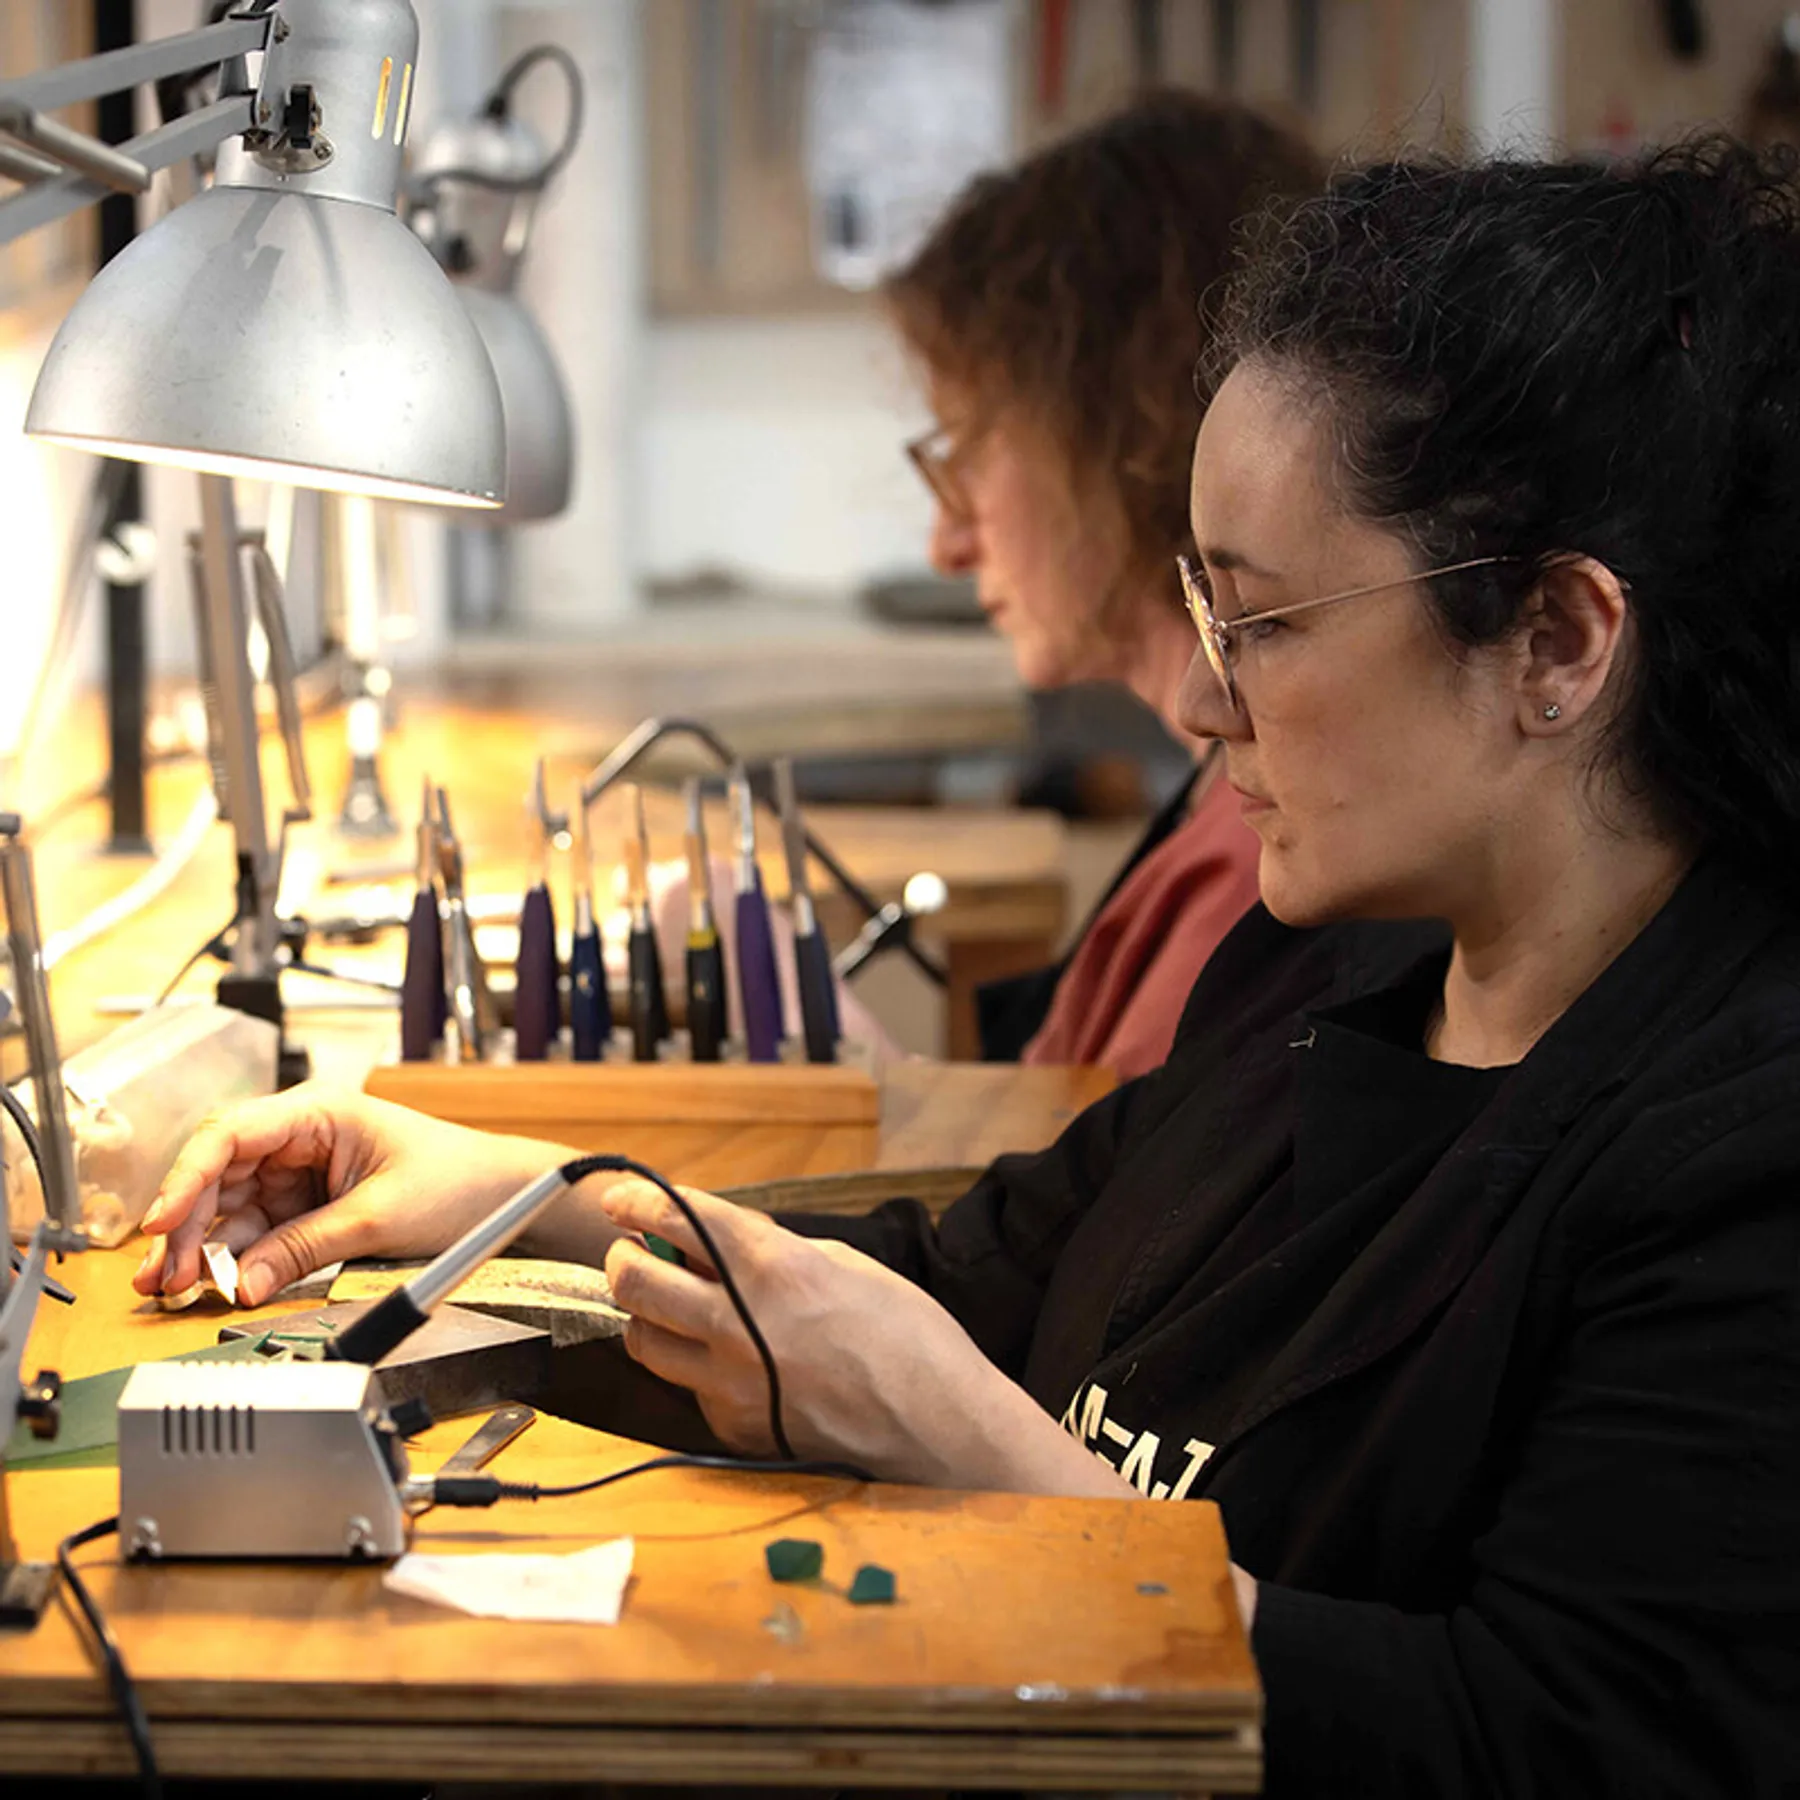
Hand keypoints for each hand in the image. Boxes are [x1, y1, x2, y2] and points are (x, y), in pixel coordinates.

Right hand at [132, 1085, 562, 1306]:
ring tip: (171, 1289)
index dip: (187, 1177)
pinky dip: (233, 1255)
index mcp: (319, 1111)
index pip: (230, 1134)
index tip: (161, 1221)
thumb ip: (305, 1248)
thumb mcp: (378, 1218)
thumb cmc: (458, 1181)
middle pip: (219, 1174)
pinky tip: (211, 1281)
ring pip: (231, 1205)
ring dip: (200, 1246)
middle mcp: (300, 1133)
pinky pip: (257, 1226)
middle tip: (163, 1277)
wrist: (504, 1196)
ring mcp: (301, 1168)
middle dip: (186, 1225)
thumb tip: (242, 1281)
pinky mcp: (308, 1200)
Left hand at [599, 1179, 1092, 1488]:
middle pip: (634, 1283)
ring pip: (644, 1342)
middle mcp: (737, 1323)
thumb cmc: (907, 1334)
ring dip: (647, 1316)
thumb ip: (773, 1251)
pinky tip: (725, 1360)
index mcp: (771, 1267)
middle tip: (631, 1254)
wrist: (937, 1423)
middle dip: (623, 1260)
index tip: (619, 1199)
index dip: (636, 1202)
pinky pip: (689, 1388)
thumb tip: (720, 1246)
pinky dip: (695, 1366)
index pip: (675, 1220)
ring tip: (668, 1307)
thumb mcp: (842, 1264)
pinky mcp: (735, 1426)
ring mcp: (731, 1383)